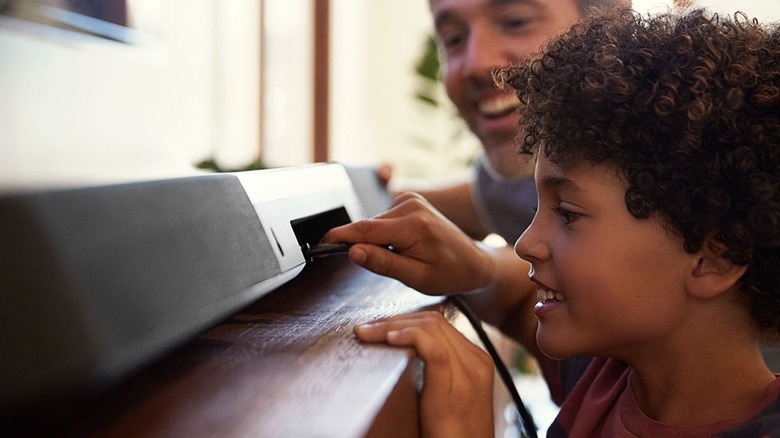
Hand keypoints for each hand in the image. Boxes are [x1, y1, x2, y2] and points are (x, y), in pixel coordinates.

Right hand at [322, 192, 497, 294]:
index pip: (364, 230)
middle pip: (368, 228)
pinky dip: (386, 235)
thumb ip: (383, 263)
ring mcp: (410, 199)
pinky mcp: (409, 199)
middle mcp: (410, 205)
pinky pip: (383, 221)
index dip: (339, 236)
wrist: (473, 261)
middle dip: (367, 247)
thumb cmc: (451, 273)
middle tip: (392, 266)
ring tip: (405, 257)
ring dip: (379, 242)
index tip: (320, 242)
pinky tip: (406, 246)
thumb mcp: (416, 277)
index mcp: (413, 225)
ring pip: (374, 225)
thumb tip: (353, 251)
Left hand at [355, 311, 494, 437]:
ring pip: (430, 327)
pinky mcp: (457, 385)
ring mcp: (469, 372)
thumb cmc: (451, 435)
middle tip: (366, 328)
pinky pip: (433, 348)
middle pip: (432, 320)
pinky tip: (389, 340)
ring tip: (368, 332)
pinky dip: (409, 337)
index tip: (377, 327)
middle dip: (394, 320)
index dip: (404, 320)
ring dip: (392, 325)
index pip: (438, 324)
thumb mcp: (444, 396)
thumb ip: (434, 372)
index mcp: (475, 360)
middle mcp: (476, 361)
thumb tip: (402, 352)